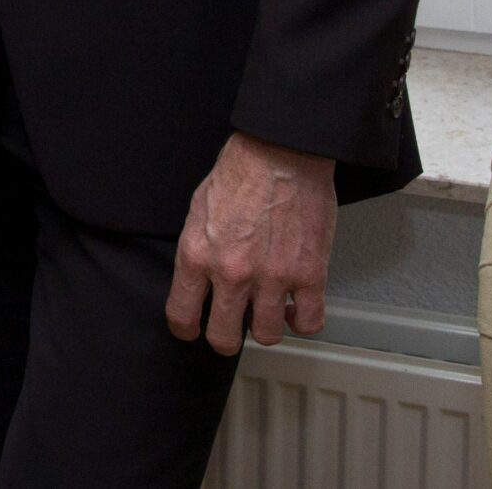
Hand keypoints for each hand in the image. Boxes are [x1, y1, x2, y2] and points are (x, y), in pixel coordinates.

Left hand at [166, 132, 337, 353]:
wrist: (280, 152)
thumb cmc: (240, 173)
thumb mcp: (197, 210)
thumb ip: (198, 250)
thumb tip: (199, 278)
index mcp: (197, 256)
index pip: (182, 314)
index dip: (186, 328)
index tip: (193, 329)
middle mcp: (231, 273)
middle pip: (224, 337)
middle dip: (226, 338)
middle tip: (233, 329)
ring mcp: (272, 277)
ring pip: (267, 335)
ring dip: (267, 328)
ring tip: (269, 313)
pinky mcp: (308, 274)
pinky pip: (309, 322)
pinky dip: (303, 321)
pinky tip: (297, 308)